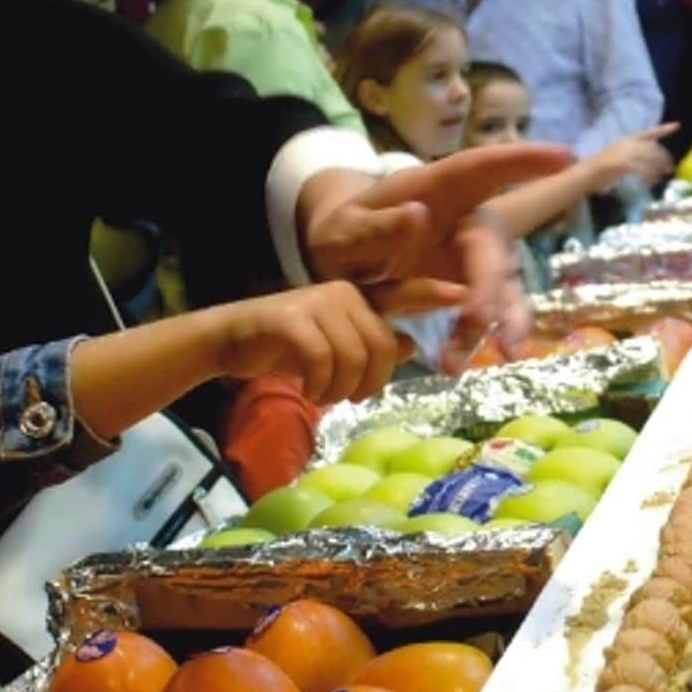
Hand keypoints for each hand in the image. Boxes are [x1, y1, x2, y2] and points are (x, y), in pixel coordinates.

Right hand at [212, 280, 465, 405]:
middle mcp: (341, 294)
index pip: (401, 294)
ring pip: (354, 356)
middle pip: (381, 344)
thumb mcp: (333, 346)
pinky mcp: (291, 319)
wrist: (228, 339)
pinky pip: (323, 360)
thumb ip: (370, 342)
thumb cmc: (284, 345)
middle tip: (352, 397)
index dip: (431, 294)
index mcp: (356, 299)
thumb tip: (408, 345)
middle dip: (371, 381)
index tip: (463, 295)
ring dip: (342, 388)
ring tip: (326, 396)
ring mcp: (316, 302)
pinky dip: (320, 386)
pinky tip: (310, 393)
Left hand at [301, 143, 570, 358]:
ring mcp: (474, 259)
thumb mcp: (344, 230)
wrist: (344, 267)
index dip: (524, 160)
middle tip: (474, 317)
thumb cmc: (347, 235)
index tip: (563, 156)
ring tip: (490, 351)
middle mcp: (467, 222)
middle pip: (490, 248)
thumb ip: (375, 227)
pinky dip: (485, 338)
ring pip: (500, 286)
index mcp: (437, 191)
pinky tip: (475, 360)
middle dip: (488, 284)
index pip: (483, 168)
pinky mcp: (474, 292)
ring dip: (496, 320)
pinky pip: (492, 313)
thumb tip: (420, 216)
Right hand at [592, 123, 679, 186]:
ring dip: (657, 170)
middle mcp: (628, 143)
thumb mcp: (618, 158)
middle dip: (664, 159)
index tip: (677, 125)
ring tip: (656, 180)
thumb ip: (632, 157)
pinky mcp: (623, 164)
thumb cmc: (598, 170)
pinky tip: (646, 184)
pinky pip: (643, 170)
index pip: (649, 132)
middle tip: (669, 170)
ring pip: (651, 159)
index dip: (663, 129)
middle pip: (654, 149)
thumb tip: (651, 164)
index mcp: (626, 139)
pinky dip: (647, 178)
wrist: (583, 174)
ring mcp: (625, 152)